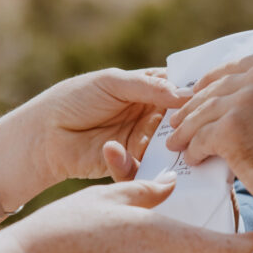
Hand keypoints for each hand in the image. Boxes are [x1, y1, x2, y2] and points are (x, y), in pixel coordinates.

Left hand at [25, 68, 186, 181]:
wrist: (44, 134)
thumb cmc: (74, 99)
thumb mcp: (112, 83)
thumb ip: (148, 87)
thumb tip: (185, 95)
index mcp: (147, 90)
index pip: (179, 89)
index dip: (194, 93)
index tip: (209, 96)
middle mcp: (149, 116)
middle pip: (180, 121)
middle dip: (187, 124)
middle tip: (194, 125)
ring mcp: (141, 141)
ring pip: (169, 148)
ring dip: (167, 148)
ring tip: (155, 143)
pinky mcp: (130, 165)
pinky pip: (144, 169)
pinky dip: (132, 163)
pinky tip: (111, 150)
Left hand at [165, 50, 252, 213]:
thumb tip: (236, 101)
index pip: (232, 69)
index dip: (209, 84)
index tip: (196, 96)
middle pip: (213, 90)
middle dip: (192, 108)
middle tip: (178, 122)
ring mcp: (245, 100)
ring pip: (203, 114)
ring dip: (186, 131)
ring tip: (178, 143)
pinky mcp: (231, 128)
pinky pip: (201, 137)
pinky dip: (194, 150)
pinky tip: (194, 159)